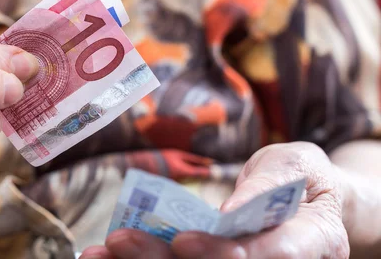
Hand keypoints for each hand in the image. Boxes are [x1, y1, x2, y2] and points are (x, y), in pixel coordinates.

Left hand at [82, 142, 349, 258]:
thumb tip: (230, 213)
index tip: (182, 240)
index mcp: (315, 242)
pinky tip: (107, 256)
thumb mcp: (295, 164)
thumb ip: (269, 184)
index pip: (273, 256)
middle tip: (120, 240)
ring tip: (99, 254)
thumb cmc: (302, 176)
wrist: (306, 198)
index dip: (222, 253)